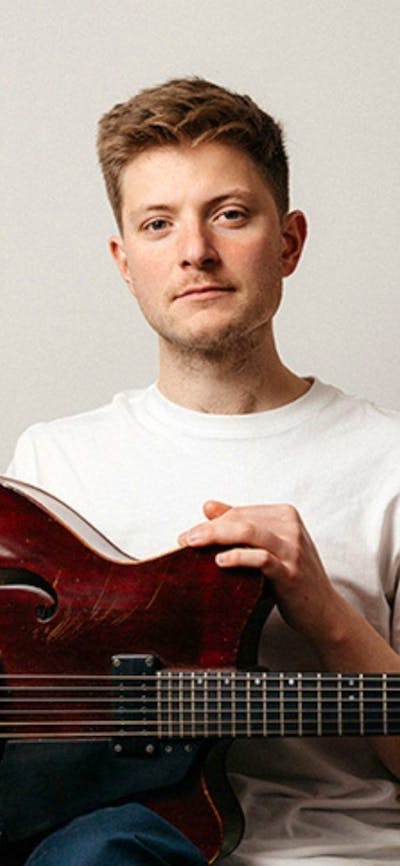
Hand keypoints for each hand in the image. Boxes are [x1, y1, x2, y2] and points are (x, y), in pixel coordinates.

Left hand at [178, 500, 343, 648]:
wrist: (323, 611)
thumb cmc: (293, 577)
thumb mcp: (269, 546)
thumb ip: (242, 525)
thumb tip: (209, 506)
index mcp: (285, 515)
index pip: (239, 512)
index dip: (211, 522)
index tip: (190, 534)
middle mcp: (291, 527)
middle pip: (240, 520)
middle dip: (208, 528)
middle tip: (185, 539)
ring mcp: (293, 549)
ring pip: (248, 533)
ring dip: (216, 537)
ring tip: (194, 546)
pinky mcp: (291, 572)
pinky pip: (261, 559)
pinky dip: (238, 557)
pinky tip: (220, 562)